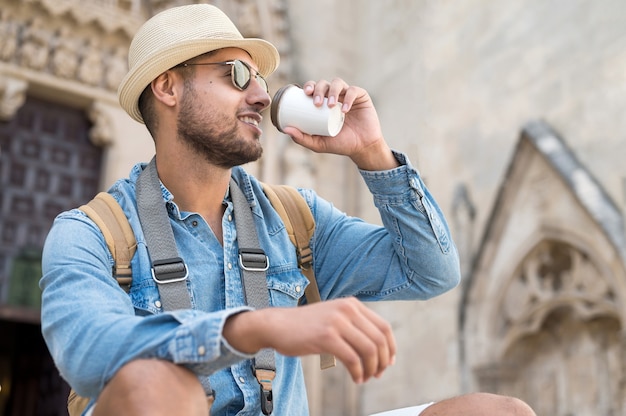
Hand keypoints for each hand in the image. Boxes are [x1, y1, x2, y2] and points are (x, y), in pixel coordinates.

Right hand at [223, 297, 395, 382]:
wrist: (277, 325)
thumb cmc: (305, 326)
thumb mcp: (334, 317)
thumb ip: (353, 325)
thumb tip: (377, 347)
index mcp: (352, 304)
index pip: (383, 327)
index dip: (390, 348)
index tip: (388, 362)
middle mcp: (347, 309)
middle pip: (379, 339)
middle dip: (382, 361)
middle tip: (377, 374)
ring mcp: (337, 322)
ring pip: (368, 350)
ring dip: (371, 369)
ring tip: (364, 378)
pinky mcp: (326, 336)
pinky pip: (352, 359)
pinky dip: (358, 372)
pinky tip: (355, 378)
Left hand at [282, 79, 398, 170]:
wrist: (362, 148)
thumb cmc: (340, 144)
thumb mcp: (318, 144)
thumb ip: (302, 138)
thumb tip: (285, 129)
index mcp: (324, 103)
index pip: (314, 89)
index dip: (309, 86)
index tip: (305, 93)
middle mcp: (335, 96)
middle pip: (324, 83)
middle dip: (319, 89)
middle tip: (316, 102)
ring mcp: (348, 95)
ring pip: (338, 83)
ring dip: (332, 91)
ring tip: (329, 105)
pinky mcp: (361, 97)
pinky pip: (354, 91)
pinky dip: (348, 98)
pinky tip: (344, 108)